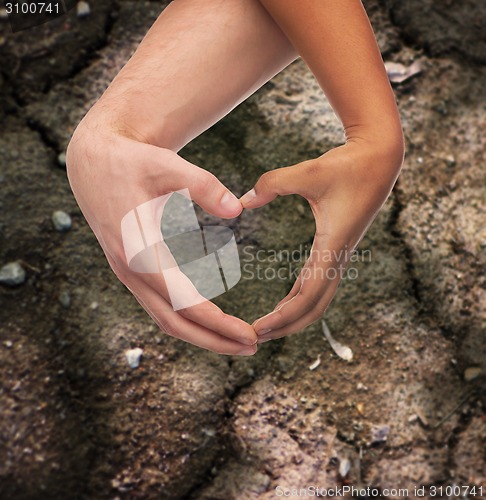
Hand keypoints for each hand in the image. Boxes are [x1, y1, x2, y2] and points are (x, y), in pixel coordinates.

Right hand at [66, 114, 257, 354]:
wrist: (92, 162)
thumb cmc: (131, 162)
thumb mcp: (166, 165)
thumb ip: (202, 185)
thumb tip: (238, 210)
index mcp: (138, 251)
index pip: (183, 301)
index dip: (217, 323)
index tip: (249, 335)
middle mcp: (131, 270)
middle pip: (174, 322)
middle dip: (213, 340)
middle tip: (253, 347)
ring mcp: (129, 273)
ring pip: (166, 318)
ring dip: (201, 334)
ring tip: (236, 340)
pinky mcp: (132, 269)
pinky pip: (160, 305)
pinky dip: (186, 319)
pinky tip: (209, 319)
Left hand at [240, 141, 403, 341]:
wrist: (379, 160)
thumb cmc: (347, 165)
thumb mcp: (308, 171)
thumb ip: (273, 183)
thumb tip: (242, 201)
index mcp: (332, 247)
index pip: (307, 297)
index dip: (282, 318)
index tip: (257, 329)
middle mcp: (338, 258)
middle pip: (313, 308)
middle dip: (286, 327)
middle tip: (254, 338)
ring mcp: (339, 256)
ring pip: (317, 300)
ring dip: (293, 316)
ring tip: (265, 327)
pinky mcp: (336, 250)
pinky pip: (317, 283)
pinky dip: (299, 299)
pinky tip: (283, 304)